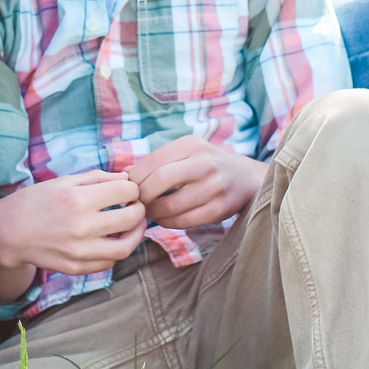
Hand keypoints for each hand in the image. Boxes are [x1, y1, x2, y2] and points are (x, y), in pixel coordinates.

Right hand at [0, 170, 148, 281]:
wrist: (8, 232)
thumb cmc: (36, 201)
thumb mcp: (64, 182)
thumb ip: (98, 178)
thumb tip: (128, 180)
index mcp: (78, 199)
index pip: (126, 191)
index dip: (132, 188)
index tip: (128, 190)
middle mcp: (81, 227)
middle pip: (131, 218)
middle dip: (139, 209)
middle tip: (135, 205)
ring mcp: (79, 251)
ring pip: (126, 247)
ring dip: (136, 234)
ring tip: (133, 225)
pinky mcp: (75, 267)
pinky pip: (108, 262)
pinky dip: (116, 250)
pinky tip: (113, 240)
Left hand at [127, 136, 266, 229]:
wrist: (244, 178)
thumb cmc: (204, 165)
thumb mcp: (184, 153)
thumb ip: (156, 162)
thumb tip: (123, 175)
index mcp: (192, 145)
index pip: (153, 161)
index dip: (135, 178)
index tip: (128, 189)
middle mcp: (205, 163)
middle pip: (159, 181)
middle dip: (142, 196)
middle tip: (136, 204)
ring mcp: (214, 186)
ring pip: (170, 205)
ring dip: (153, 213)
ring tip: (148, 213)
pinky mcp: (220, 209)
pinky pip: (184, 221)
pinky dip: (168, 223)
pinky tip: (164, 219)